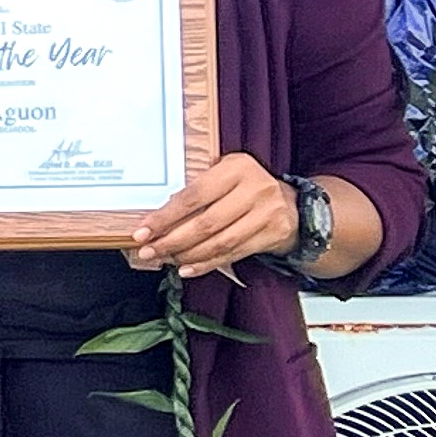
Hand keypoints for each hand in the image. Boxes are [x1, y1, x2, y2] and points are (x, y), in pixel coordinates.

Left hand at [129, 152, 301, 281]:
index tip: (142, 231)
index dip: (165, 217)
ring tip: (165, 260)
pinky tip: (188, 269)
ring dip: (187, 255)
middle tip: (148, 251)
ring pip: (219, 241)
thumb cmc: (245, 189)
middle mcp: (255, 188)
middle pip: (205, 222)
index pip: (193, 196)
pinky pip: (233, 253)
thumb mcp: (225, 176)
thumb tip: (158, 218)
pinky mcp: (273, 234)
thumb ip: (198, 190)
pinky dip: (207, 264)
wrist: (292, 205)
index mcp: (236, 168)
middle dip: (171, 240)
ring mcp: (267, 212)